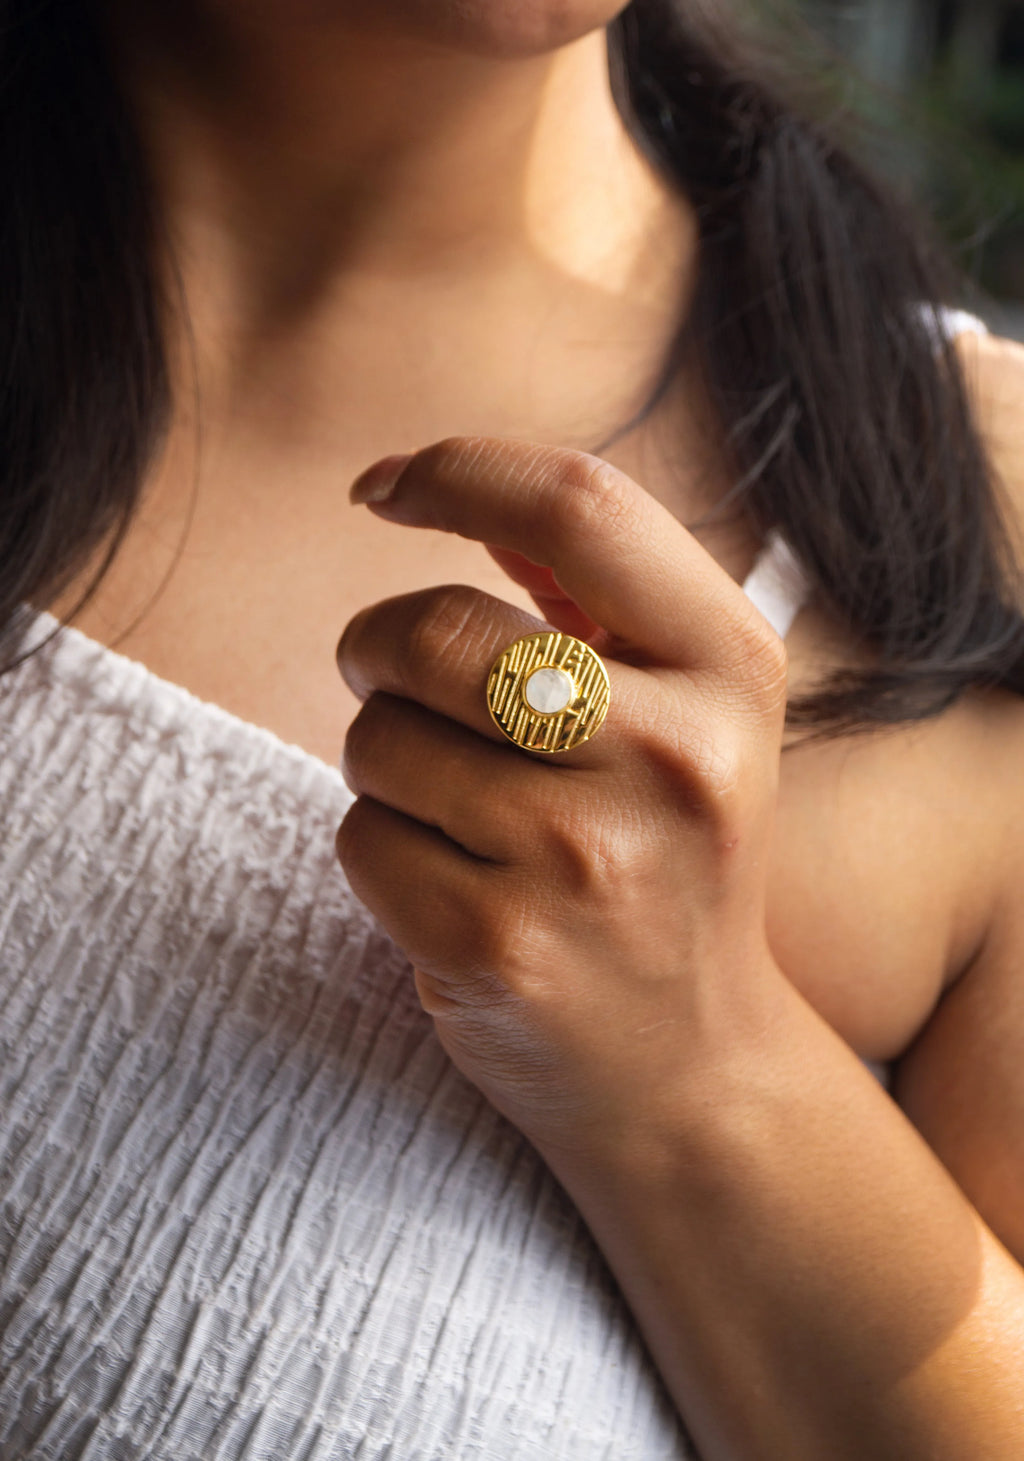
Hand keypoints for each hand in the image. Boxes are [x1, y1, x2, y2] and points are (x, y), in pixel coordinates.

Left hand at [336, 437, 788, 1167]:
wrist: (691, 1064)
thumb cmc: (669, 855)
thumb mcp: (692, 713)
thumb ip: (594, 596)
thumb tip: (449, 483)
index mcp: (734, 671)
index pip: (578, 506)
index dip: (457, 470)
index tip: (384, 488)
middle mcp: (678, 760)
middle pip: (439, 631)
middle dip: (378, 644)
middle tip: (390, 676)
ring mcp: (587, 862)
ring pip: (379, 737)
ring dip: (384, 758)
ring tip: (457, 808)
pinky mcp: (499, 948)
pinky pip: (360, 835)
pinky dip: (377, 845)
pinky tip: (450, 884)